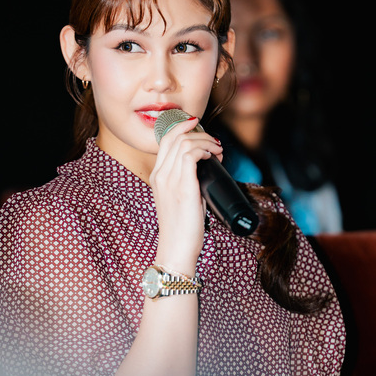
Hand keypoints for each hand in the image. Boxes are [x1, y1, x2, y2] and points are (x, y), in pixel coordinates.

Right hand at [150, 116, 221, 273]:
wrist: (176, 248)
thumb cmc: (183, 228)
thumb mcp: (182, 198)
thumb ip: (189, 181)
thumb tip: (208, 168)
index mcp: (157, 176)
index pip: (166, 141)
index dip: (183, 128)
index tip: (198, 127)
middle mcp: (160, 175)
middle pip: (175, 136)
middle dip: (198, 132)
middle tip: (214, 141)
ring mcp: (169, 180)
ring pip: (184, 142)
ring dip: (206, 141)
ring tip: (218, 150)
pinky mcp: (182, 186)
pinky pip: (191, 154)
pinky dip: (205, 150)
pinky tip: (213, 157)